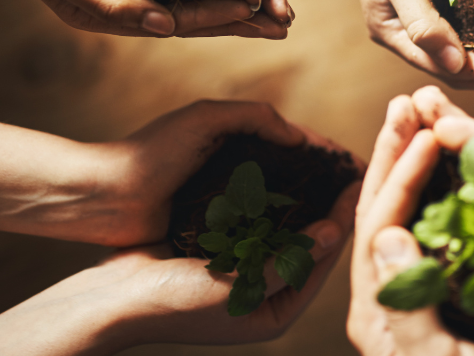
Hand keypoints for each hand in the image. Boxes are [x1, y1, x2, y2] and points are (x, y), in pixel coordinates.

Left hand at [0, 100, 360, 247]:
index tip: (360, 165)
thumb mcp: (204, 118)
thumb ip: (253, 116)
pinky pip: (261, 228)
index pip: (298, 140)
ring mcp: (231, 198)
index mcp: (239, 134)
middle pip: (299, 172)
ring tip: (343, 220)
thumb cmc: (150, 152)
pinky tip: (306, 241)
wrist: (102, 197)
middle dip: (330, 181)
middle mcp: (240, 165)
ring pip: (284, 201)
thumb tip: (300, 137)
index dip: (330, 152)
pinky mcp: (219, 228)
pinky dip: (285, 230)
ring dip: (313, 207)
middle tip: (361, 196)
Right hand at [0, 185, 357, 354]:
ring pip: (288, 229)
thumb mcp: (238, 287)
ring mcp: (249, 274)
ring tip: (326, 163)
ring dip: (305, 198)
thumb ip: (287, 261)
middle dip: (328, 205)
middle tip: (349, 165)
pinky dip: (274, 200)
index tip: (361, 180)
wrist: (112, 299)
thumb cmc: (173, 302)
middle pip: (310, 242)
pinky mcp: (228, 253)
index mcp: (278, 311)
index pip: (323, 258)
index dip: (343, 217)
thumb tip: (332, 231)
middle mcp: (269, 294)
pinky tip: (288, 171)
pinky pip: (261, 223)